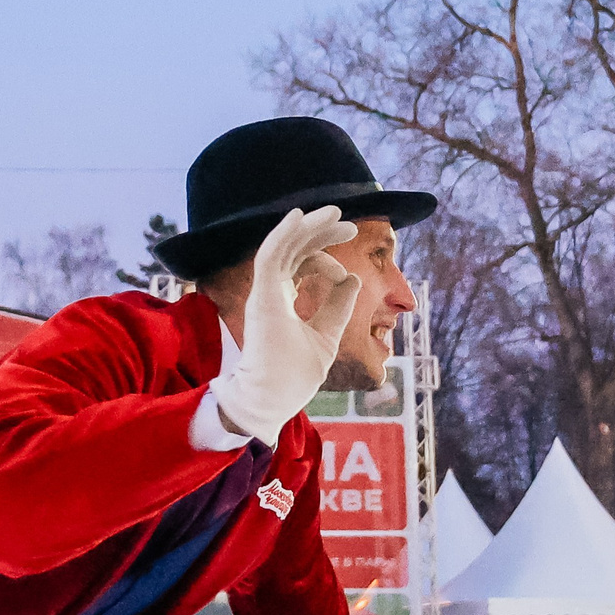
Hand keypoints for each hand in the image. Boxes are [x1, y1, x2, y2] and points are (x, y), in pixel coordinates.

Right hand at [210, 207, 360, 443]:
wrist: (271, 401)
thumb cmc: (292, 376)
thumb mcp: (326, 337)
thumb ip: (337, 309)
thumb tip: (352, 279)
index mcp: (281, 299)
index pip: (301, 265)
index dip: (326, 263)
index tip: (344, 278)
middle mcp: (270, 291)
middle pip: (294, 249)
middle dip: (321, 233)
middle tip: (347, 224)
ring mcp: (264, 292)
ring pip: (284, 246)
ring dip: (308, 226)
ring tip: (334, 212)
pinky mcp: (262, 297)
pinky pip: (270, 256)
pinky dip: (284, 234)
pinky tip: (300, 217)